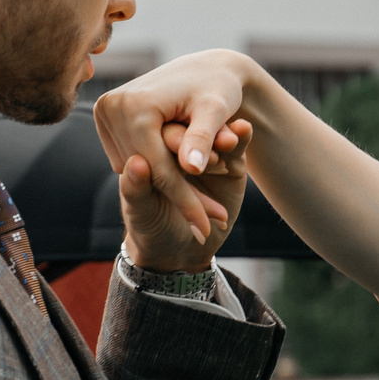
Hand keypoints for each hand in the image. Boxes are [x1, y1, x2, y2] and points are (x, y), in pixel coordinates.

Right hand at [93, 49, 258, 238]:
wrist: (206, 66)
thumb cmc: (218, 87)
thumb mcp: (215, 111)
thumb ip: (202, 138)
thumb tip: (192, 168)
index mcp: (136, 105)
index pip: (161, 167)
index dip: (186, 200)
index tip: (209, 227)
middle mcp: (113, 107)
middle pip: (149, 169)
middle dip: (181, 200)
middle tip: (210, 227)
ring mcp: (106, 112)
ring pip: (141, 166)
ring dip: (169, 190)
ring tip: (202, 215)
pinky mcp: (106, 116)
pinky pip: (132, 156)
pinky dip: (156, 171)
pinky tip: (179, 183)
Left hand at [119, 119, 253, 272]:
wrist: (183, 250)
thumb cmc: (151, 227)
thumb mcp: (140, 213)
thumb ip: (135, 190)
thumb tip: (136, 163)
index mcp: (150, 151)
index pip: (158, 138)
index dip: (170, 141)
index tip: (180, 144)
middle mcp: (178, 146)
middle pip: (189, 131)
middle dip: (199, 138)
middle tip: (210, 145)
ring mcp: (206, 151)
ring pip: (214, 134)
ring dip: (222, 135)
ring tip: (229, 142)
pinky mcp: (231, 160)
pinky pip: (235, 144)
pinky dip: (240, 135)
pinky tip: (243, 129)